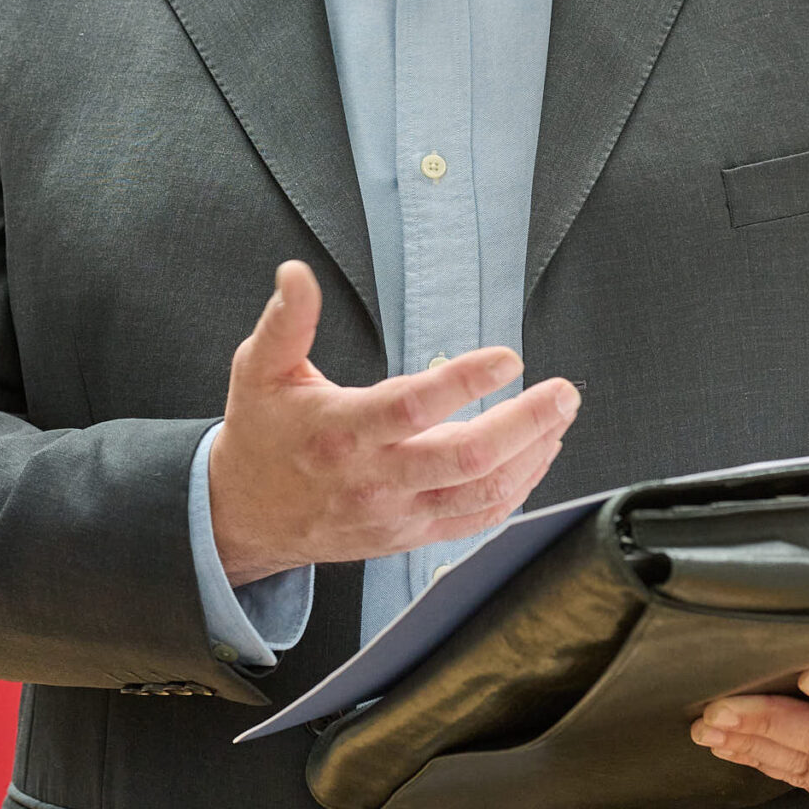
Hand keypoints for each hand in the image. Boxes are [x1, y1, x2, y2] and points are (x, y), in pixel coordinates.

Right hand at [208, 258, 580, 585]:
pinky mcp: (409, 535)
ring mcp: (396, 513)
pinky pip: (475, 521)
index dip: (465, 382)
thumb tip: (296, 273)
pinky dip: (516, 492)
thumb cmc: (261, 435)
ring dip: (531, 456)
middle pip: (465, 458)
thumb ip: (285, 320)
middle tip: (562, 391)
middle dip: (526, 423)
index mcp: (339, 431)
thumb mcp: (259, 369)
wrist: (246, 515)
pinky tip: (535, 459)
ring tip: (559, 418)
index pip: (411, 407)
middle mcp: (373, 478)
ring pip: (481, 494)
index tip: (506, 358)